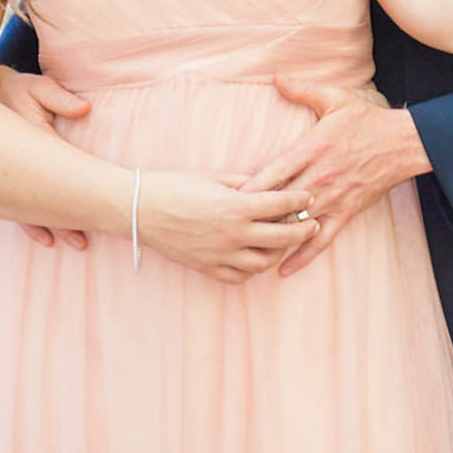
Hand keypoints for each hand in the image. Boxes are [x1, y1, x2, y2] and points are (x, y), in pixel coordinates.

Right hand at [0, 65, 91, 250]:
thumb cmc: (17, 90)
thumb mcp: (36, 88)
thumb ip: (59, 97)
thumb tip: (85, 110)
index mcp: (23, 145)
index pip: (50, 177)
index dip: (69, 200)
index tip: (88, 217)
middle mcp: (11, 168)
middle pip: (37, 202)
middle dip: (59, 222)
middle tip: (82, 244)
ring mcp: (2, 177)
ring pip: (24, 210)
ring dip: (43, 226)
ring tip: (65, 244)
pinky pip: (13, 207)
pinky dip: (28, 222)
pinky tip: (43, 238)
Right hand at [137, 170, 318, 282]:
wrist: (141, 210)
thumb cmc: (176, 185)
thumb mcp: (215, 176)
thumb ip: (246, 182)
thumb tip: (271, 184)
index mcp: (236, 207)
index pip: (281, 205)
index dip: (299, 200)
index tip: (308, 197)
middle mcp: (232, 235)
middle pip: (282, 237)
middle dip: (302, 230)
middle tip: (311, 223)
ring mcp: (221, 255)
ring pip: (264, 262)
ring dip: (279, 251)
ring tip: (284, 239)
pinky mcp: (208, 269)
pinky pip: (241, 276)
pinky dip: (253, 268)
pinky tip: (256, 255)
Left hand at [239, 75, 429, 277]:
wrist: (402, 143)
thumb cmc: (365, 120)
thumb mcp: (334, 98)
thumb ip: (302, 89)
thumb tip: (276, 77)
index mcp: (313, 148)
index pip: (276, 171)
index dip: (252, 186)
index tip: (229, 198)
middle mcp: (320, 177)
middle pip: (282, 201)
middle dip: (256, 215)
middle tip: (228, 229)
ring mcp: (333, 198)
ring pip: (298, 223)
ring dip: (274, 237)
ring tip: (246, 250)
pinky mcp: (346, 213)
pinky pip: (321, 240)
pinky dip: (302, 256)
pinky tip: (283, 269)